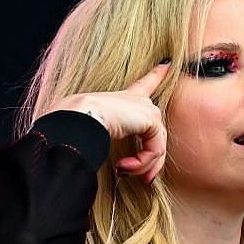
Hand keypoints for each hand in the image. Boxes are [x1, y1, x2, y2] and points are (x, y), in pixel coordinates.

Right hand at [53, 63, 169, 181]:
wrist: (79, 119)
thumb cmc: (77, 123)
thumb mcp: (95, 130)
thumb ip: (108, 139)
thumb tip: (116, 164)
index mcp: (123, 97)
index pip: (144, 84)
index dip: (156, 74)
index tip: (167, 64)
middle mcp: (137, 100)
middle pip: (156, 133)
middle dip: (150, 161)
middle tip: (143, 180)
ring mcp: (146, 109)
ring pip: (156, 146)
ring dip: (141, 166)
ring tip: (125, 172)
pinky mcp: (151, 119)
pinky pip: (155, 149)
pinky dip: (142, 163)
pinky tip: (124, 167)